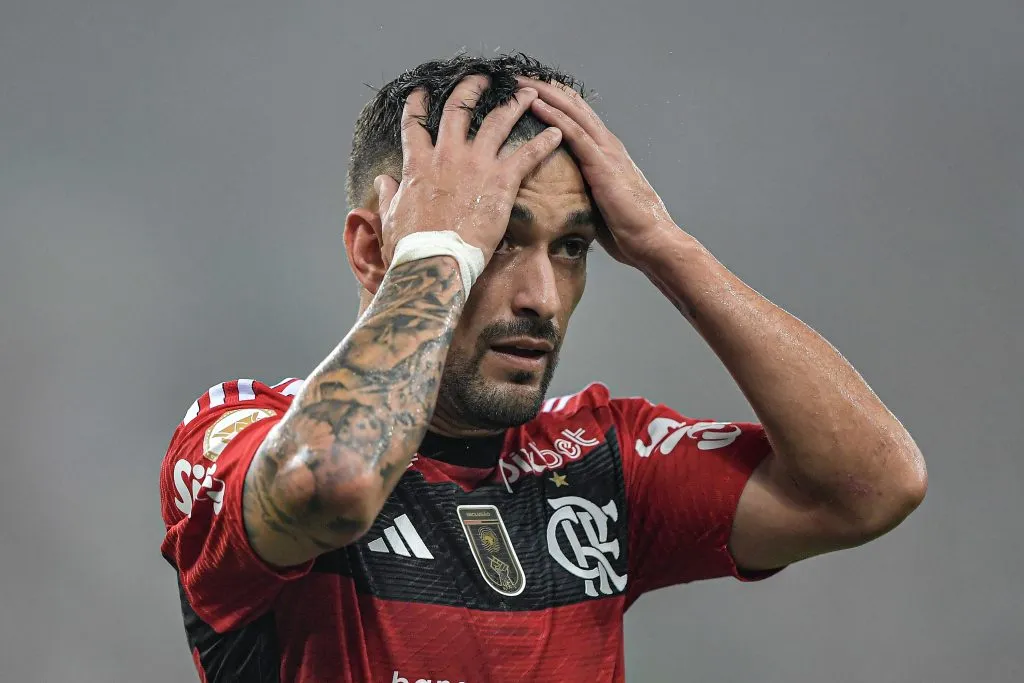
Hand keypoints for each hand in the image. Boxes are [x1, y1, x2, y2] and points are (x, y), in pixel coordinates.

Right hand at [374, 76, 563, 264]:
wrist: (437, 260)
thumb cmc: (412, 246)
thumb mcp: (391, 217)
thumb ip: (388, 195)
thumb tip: (383, 180)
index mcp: (419, 164)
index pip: (414, 125)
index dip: (417, 105)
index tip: (421, 93)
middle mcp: (448, 155)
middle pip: (458, 110)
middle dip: (470, 89)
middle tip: (480, 78)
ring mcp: (476, 165)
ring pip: (498, 122)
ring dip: (514, 104)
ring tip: (526, 91)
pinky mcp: (501, 180)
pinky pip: (527, 155)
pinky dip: (544, 143)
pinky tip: (557, 133)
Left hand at [517, 76, 677, 265]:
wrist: (651, 240)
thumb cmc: (628, 229)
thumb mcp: (600, 204)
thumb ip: (585, 190)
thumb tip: (563, 198)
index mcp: (606, 152)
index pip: (578, 117)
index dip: (555, 100)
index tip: (530, 89)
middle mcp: (607, 144)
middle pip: (573, 105)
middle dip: (544, 88)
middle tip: (518, 75)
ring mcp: (606, 151)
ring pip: (571, 111)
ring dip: (544, 94)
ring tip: (520, 81)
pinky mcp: (602, 164)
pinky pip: (574, 133)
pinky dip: (553, 116)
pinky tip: (536, 104)